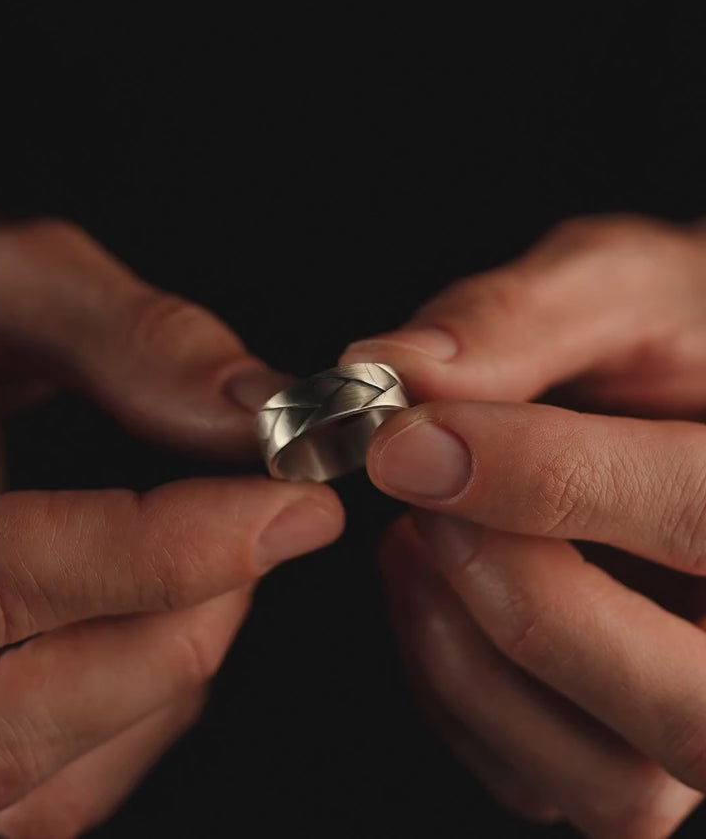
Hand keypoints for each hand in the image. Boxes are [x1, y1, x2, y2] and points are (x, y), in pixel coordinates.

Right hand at [0, 219, 342, 837]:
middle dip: (197, 609)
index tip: (298, 504)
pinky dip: (141, 713)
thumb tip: (253, 402)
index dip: (178, 545)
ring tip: (224, 557)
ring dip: (177, 663)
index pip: (18, 573)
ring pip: (60, 772)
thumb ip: (125, 338)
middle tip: (278, 522)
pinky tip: (165, 619)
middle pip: (42, 712)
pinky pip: (58, 791)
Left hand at [342, 216, 705, 836]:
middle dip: (523, 603)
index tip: (407, 436)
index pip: (696, 512)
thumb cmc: (672, 333)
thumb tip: (389, 367)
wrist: (687, 391)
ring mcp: (695, 707)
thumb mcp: (615, 287)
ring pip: (608, 778)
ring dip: (474, 662)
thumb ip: (516, 319)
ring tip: (417, 542)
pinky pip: (536, 779)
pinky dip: (454, 694)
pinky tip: (429, 588)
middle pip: (679, 704)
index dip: (537, 476)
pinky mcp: (624, 745)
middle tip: (426, 509)